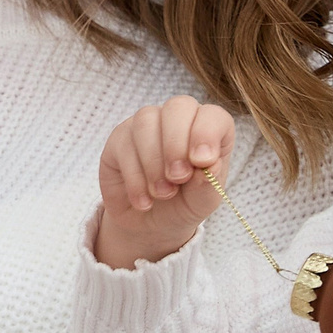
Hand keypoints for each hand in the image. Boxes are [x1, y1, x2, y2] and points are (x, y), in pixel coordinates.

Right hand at [92, 96, 235, 270]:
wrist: (149, 224)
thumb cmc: (183, 204)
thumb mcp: (202, 201)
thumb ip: (210, 184)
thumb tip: (211, 165)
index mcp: (207, 130)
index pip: (212, 115)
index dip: (207, 133)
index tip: (202, 162)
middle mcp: (177, 120)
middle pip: (177, 108)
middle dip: (177, 145)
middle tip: (178, 178)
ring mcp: (145, 126)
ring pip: (146, 123)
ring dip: (155, 163)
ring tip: (162, 193)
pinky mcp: (119, 139)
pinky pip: (125, 146)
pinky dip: (136, 179)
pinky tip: (144, 201)